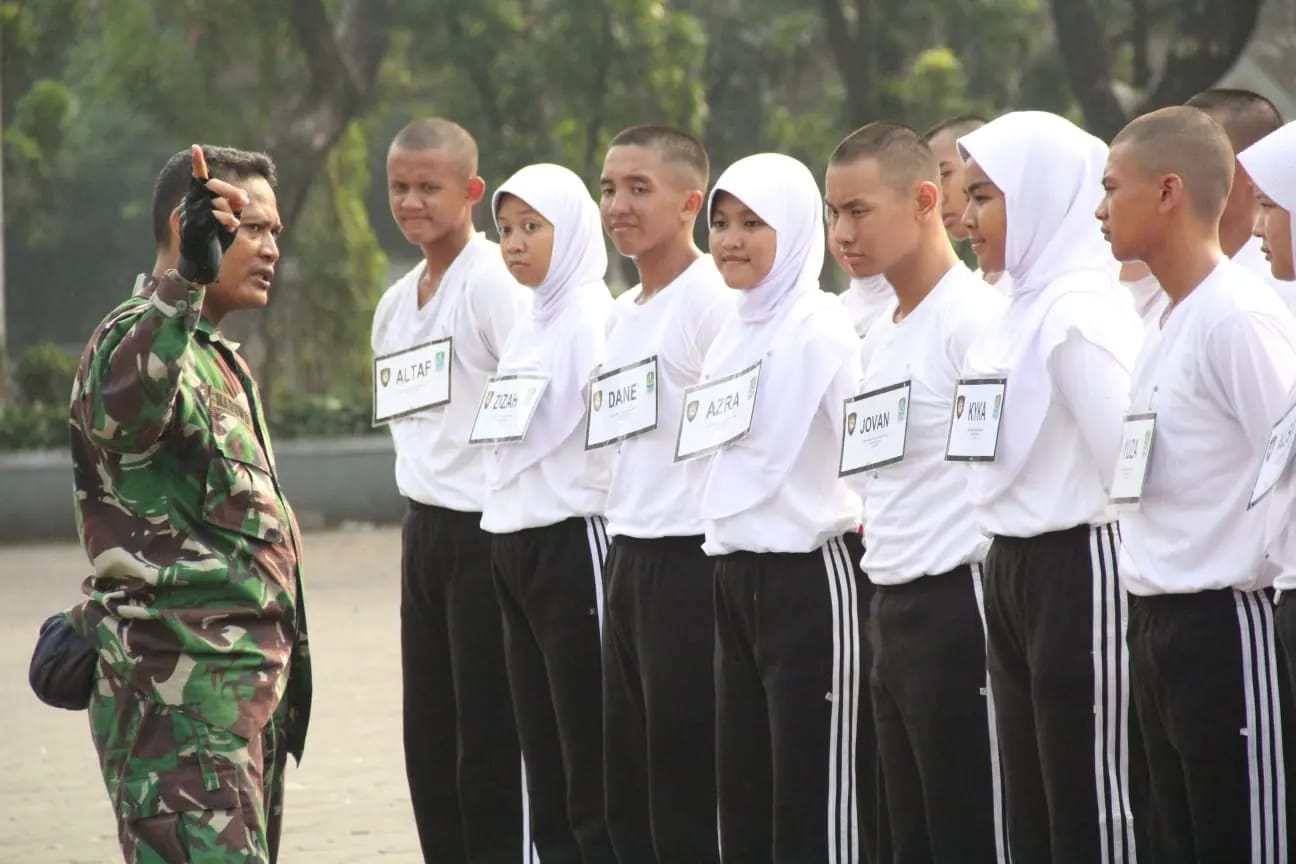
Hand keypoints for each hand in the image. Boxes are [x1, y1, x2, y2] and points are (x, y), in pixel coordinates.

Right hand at [176, 145, 248, 284]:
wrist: (201, 267)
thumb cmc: (214, 243)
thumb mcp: (227, 222)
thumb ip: (232, 208)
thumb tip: (241, 199)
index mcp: (196, 202)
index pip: (198, 180)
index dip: (198, 165)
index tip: (195, 148)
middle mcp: (189, 206)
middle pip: (209, 187)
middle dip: (230, 191)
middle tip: (244, 200)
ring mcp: (189, 217)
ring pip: (211, 201)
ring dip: (228, 208)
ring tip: (235, 222)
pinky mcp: (193, 229)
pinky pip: (209, 216)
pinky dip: (224, 219)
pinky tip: (232, 227)